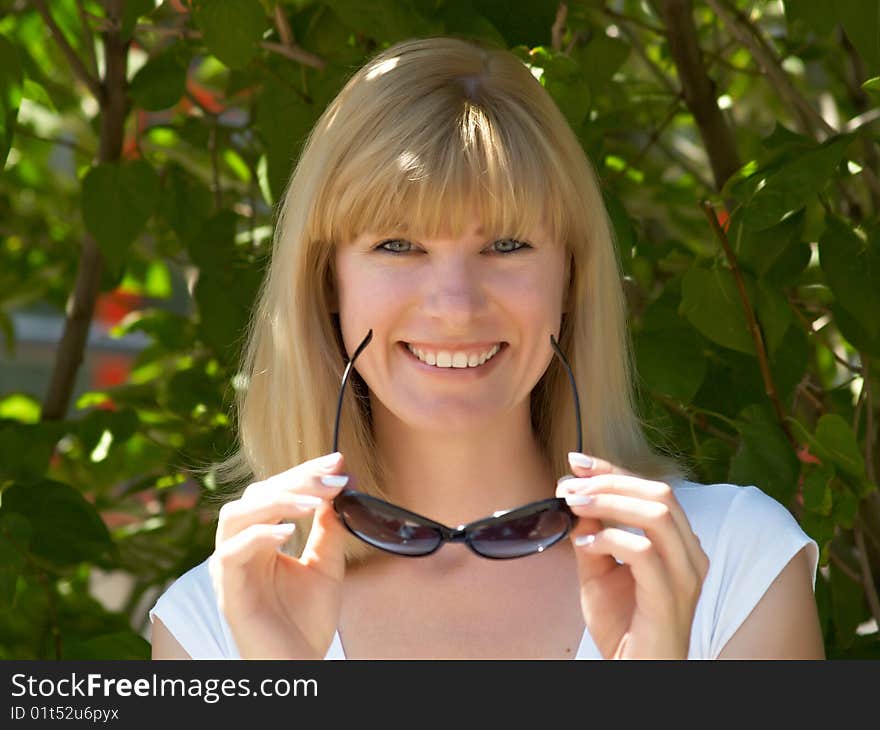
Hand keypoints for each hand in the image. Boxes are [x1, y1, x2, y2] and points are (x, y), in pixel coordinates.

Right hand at [209, 452, 350, 658]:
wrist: (299, 666)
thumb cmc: (306, 620)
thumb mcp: (326, 565)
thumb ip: (328, 529)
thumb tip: (338, 488)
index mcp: (261, 537)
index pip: (276, 491)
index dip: (305, 472)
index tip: (338, 461)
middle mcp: (241, 546)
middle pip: (257, 495)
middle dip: (296, 479)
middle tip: (332, 474)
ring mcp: (231, 567)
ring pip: (236, 515)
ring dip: (276, 501)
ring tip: (312, 502)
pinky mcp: (228, 591)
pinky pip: (231, 553)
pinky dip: (258, 536)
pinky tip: (288, 533)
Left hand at [556, 453, 709, 658]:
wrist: (634, 670)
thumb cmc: (622, 623)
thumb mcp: (599, 569)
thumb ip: (591, 533)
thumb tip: (574, 494)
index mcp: (680, 544)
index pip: (653, 490)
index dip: (614, 469)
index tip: (577, 461)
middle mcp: (691, 556)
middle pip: (660, 494)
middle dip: (611, 482)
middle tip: (571, 488)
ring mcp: (685, 577)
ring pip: (658, 515)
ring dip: (609, 503)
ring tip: (574, 506)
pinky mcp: (669, 599)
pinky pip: (644, 553)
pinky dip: (611, 539)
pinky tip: (586, 544)